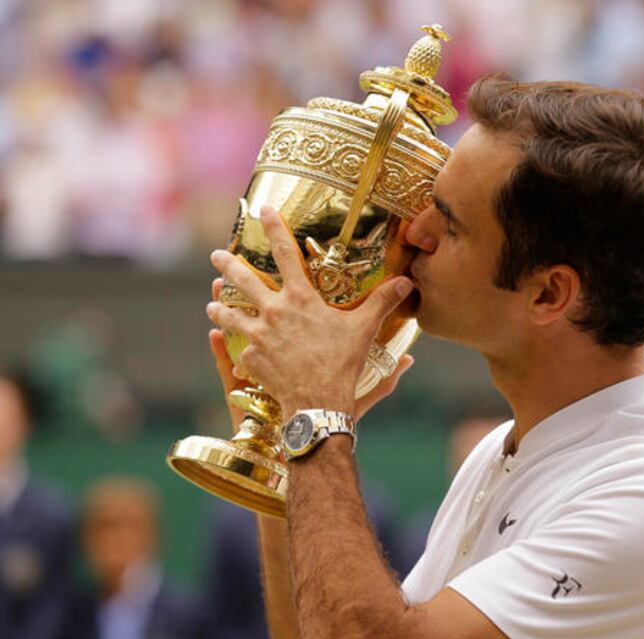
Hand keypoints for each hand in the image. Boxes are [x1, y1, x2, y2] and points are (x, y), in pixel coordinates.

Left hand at [206, 206, 413, 419]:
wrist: (318, 402)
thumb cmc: (342, 363)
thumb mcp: (364, 329)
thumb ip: (382, 302)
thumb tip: (407, 282)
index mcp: (300, 298)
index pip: (285, 253)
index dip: (275, 228)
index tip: (263, 210)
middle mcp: (273, 311)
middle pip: (243, 280)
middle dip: (227, 264)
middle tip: (215, 255)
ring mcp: (258, 335)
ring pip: (230, 314)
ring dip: (220, 307)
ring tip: (213, 304)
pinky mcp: (251, 359)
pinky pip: (242, 349)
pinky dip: (240, 348)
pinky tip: (237, 349)